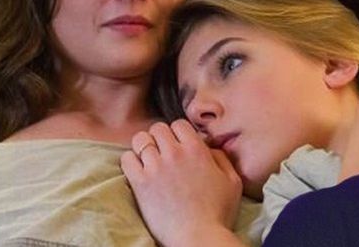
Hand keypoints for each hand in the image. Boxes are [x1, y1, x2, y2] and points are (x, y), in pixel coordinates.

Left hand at [121, 120, 242, 246]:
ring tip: (149, 160)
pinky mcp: (140, 183)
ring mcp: (155, 167)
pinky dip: (131, 161)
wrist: (198, 237)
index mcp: (197, 150)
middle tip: (163, 152)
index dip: (179, 133)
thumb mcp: (232, 181)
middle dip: (160, 137)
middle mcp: (174, 153)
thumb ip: (221, 158)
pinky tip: (139, 170)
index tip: (179, 145)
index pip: (179, 124)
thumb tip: (208, 147)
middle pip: (158, 128)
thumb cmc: (218, 213)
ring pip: (140, 139)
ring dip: (145, 147)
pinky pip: (126, 158)